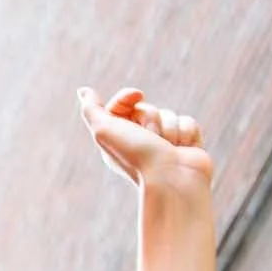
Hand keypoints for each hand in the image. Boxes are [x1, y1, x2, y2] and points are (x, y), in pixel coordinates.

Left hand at [76, 86, 214, 190]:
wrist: (174, 180)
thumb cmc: (137, 156)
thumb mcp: (104, 130)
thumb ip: (92, 109)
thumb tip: (84, 91)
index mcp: (118, 139)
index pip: (122, 105)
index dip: (128, 97)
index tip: (136, 96)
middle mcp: (139, 142)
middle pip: (147, 108)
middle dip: (151, 118)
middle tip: (152, 139)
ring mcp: (164, 144)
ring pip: (169, 114)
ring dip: (169, 128)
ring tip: (168, 149)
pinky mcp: (185, 145)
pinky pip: (187, 122)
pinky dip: (186, 133)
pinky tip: (182, 150)